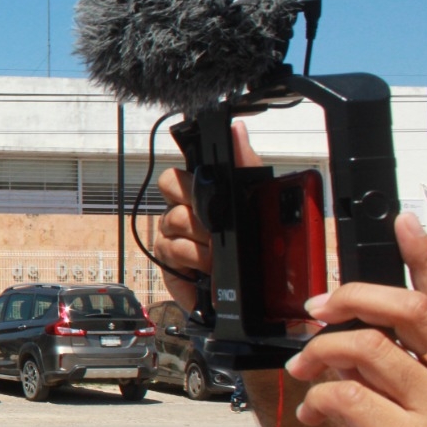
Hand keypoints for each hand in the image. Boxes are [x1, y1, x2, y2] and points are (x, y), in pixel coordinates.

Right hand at [153, 121, 261, 310]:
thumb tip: (236, 129)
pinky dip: (196, 262)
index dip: (186, 182)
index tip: (203, 191)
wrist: (257, 297)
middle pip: (168, 193)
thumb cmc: (255, 246)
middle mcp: (180, 213)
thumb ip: (246, 163)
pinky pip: (172, 253)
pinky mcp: (168, 265)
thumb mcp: (256, 197)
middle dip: (196, 209)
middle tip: (217, 225)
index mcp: (199, 196)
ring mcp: (170, 239)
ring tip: (221, 254)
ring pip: (173, 223)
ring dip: (202, 241)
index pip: (175, 176)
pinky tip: (209, 270)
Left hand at [288, 212, 426, 426]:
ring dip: (320, 350)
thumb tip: (350, 346)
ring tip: (303, 365)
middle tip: (318, 306)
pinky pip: (345, 397)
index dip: (425, 258)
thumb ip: (404, 378)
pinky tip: (315, 412)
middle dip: (352, 296)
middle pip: (407, 312)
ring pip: (366, 348)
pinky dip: (318, 398)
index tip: (402, 220)